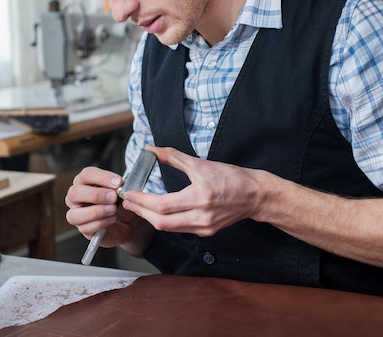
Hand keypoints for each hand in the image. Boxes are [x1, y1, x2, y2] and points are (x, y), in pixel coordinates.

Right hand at [65, 166, 133, 247]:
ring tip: (113, 209)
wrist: (127, 222)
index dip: (102, 177)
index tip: (118, 182)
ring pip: (75, 214)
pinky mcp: (83, 229)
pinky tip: (112, 219)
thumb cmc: (119, 203)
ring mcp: (76, 214)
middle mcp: (76, 197)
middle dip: (96, 194)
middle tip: (113, 197)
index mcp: (84, 182)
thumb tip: (118, 185)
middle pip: (75, 192)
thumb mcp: (121, 192)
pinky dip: (100, 223)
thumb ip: (118, 187)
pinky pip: (85, 228)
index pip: (86, 174)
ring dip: (96, 211)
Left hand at [121, 145, 266, 235]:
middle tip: (128, 202)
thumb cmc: (230, 177)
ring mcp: (203, 227)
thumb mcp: (201, 163)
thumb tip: (152, 149)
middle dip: (141, 212)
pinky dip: (165, 221)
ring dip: (150, 218)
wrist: (254, 195)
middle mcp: (200, 216)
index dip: (142, 201)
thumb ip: (173, 157)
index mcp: (199, 197)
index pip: (162, 205)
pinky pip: (179, 229)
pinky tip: (157, 212)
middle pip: (161, 221)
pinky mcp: (206, 231)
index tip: (130, 193)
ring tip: (138, 206)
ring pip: (168, 228)